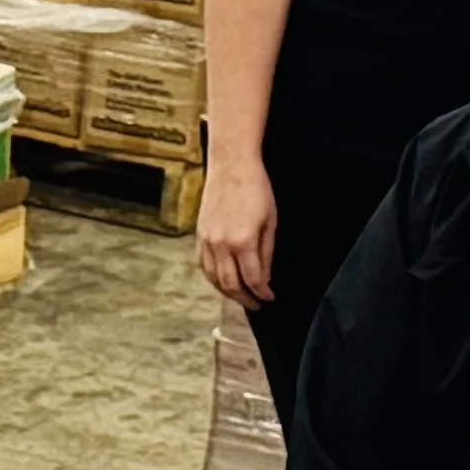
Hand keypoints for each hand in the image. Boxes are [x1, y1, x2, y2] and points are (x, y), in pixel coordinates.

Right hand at [193, 163, 280, 312]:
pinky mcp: (200, 235)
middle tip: (256, 305)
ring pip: (214, 278)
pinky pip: (204, 265)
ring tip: (240, 297)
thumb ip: (266, 252)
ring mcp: (207, 241)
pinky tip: (223, 281)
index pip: (253, 279)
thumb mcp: (270, 221)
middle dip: (244, 298)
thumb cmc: (256, 188)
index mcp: (243, 241)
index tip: (270, 298)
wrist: (231, 165)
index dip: (262, 292)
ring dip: (227, 292)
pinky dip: (213, 278)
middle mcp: (222, 245)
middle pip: (230, 285)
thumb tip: (265, 277)